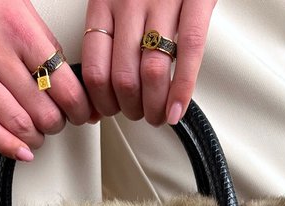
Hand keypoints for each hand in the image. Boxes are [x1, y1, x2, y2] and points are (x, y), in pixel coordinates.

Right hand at [0, 0, 93, 160]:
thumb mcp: (13, 0)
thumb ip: (36, 38)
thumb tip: (59, 72)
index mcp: (19, 28)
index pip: (64, 85)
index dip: (79, 107)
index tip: (82, 112)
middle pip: (43, 109)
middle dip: (58, 124)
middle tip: (59, 123)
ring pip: (16, 122)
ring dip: (35, 137)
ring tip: (39, 136)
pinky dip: (6, 144)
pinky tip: (20, 151)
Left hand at [82, 0, 216, 125]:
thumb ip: (110, 30)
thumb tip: (106, 80)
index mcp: (104, 2)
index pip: (94, 69)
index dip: (101, 102)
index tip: (108, 112)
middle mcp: (130, 2)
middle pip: (122, 77)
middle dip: (129, 109)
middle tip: (137, 116)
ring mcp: (163, 1)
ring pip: (151, 71)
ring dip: (153, 106)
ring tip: (157, 116)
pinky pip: (190, 52)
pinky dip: (182, 89)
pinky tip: (177, 109)